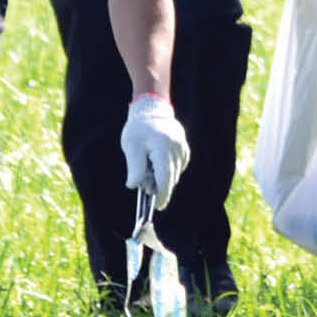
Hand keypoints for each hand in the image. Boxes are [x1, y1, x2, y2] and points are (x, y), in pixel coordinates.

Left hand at [120, 94, 189, 208]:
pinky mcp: (184, 149)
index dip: (162, 194)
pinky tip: (158, 164)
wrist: (151, 110)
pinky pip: (178, 167)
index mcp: (163, 147)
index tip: (158, 206)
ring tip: (149, 170)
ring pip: (175, 173)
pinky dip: (168, 171)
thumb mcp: (131, 147)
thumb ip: (134, 167)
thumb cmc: (138, 130)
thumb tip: (134, 186)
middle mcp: (177, 148)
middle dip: (160, 187)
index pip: (165, 176)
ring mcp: (183, 148)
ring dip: (163, 179)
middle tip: (147, 188)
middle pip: (171, 177)